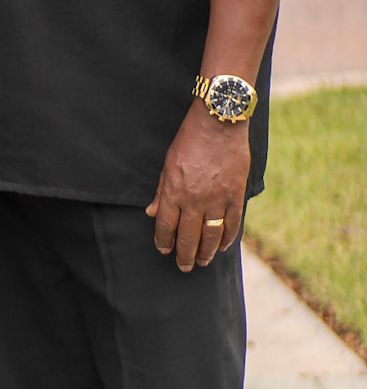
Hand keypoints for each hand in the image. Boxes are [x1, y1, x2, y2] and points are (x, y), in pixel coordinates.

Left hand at [146, 102, 249, 271]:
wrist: (219, 121)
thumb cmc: (190, 139)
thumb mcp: (168, 163)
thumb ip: (161, 191)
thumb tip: (152, 213)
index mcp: (174, 191)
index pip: (166, 226)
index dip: (164, 242)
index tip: (164, 250)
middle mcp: (194, 200)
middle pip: (188, 237)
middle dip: (184, 255)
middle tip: (184, 266)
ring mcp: (217, 199)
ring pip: (211, 236)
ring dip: (206, 252)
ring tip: (202, 261)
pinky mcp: (236, 194)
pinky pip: (232, 223)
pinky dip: (228, 238)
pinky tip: (224, 247)